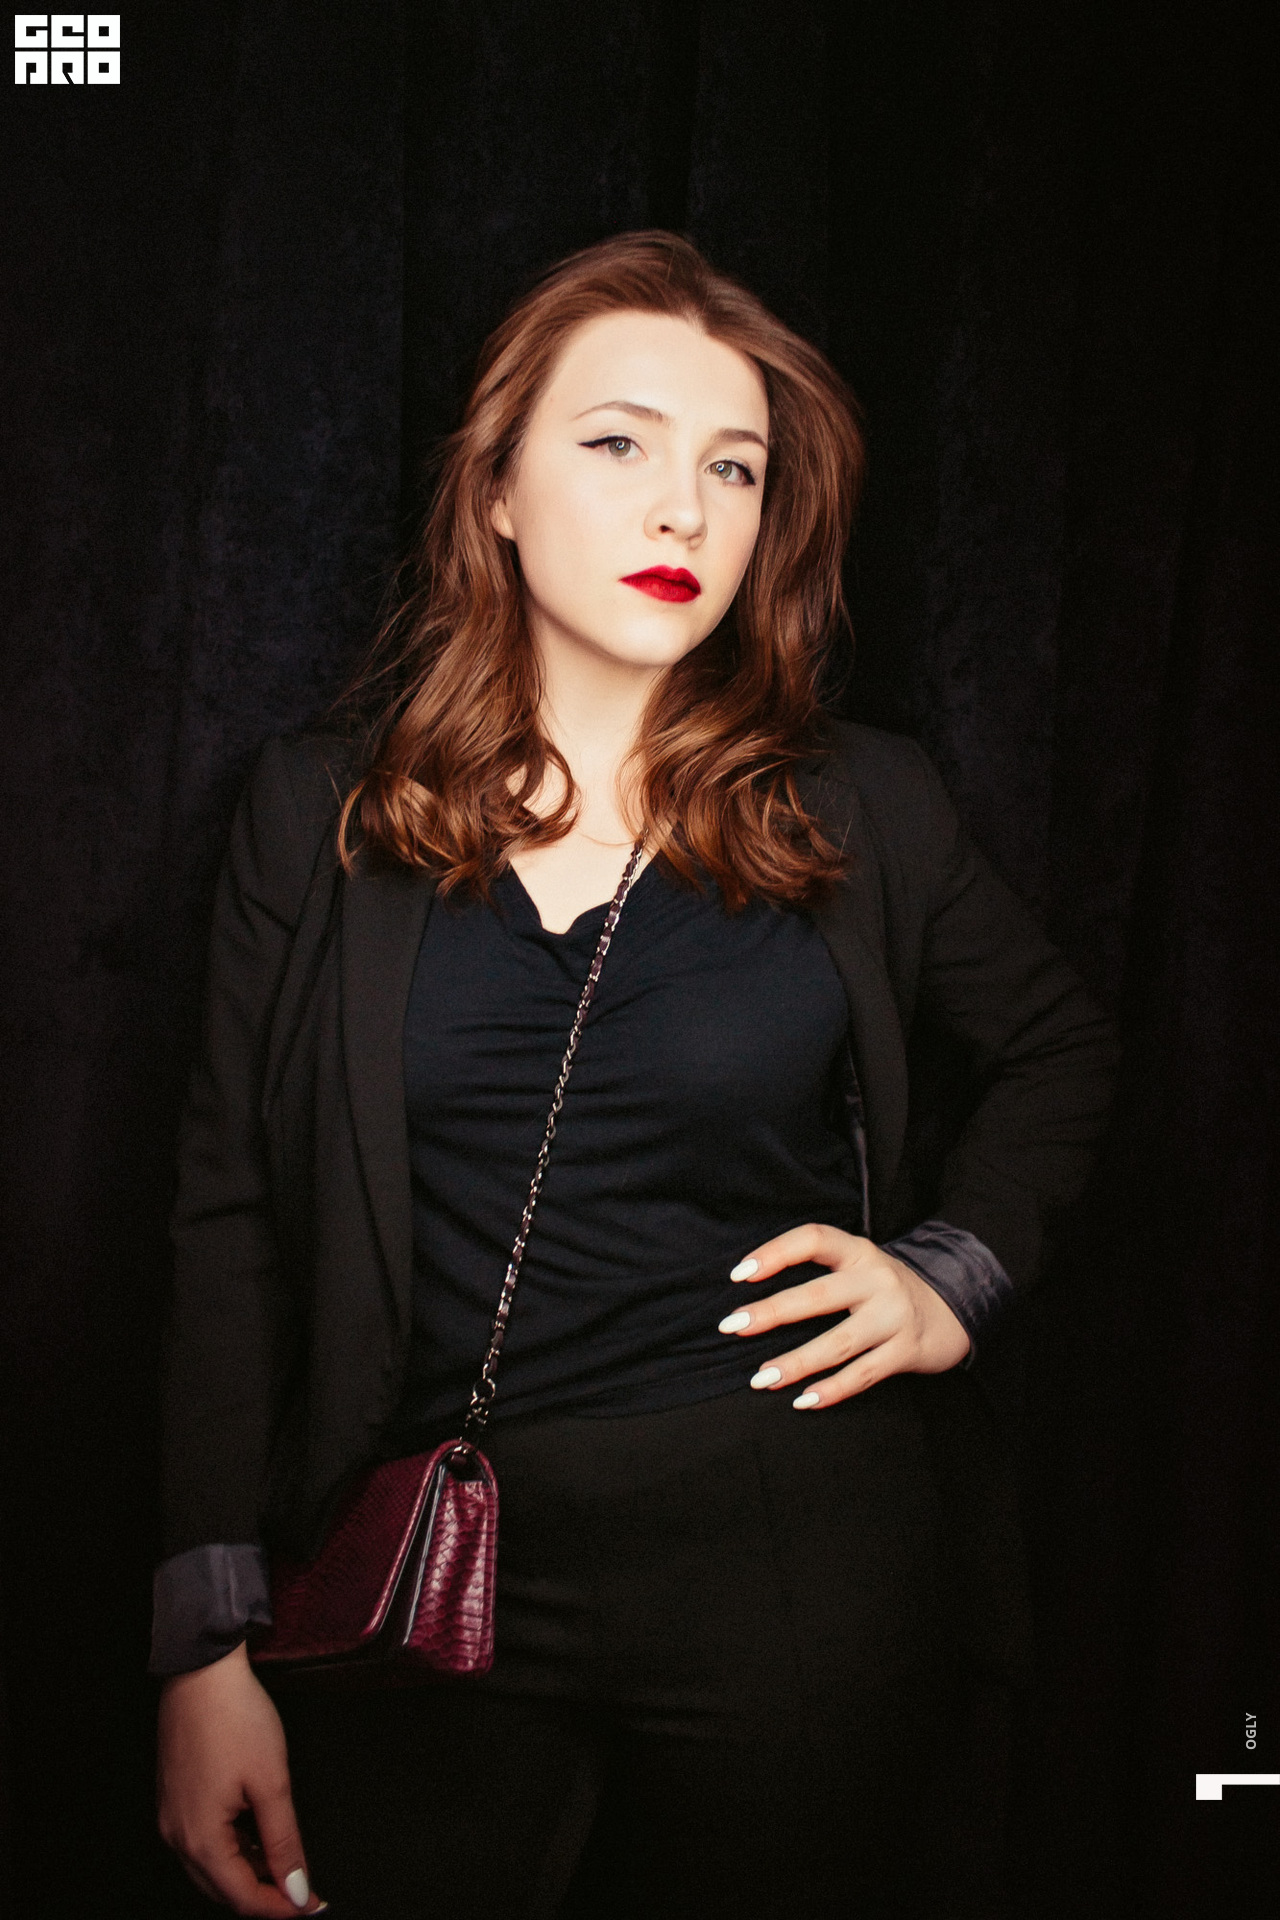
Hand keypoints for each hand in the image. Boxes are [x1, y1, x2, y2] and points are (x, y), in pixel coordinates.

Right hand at [157, 1641, 326, 1914]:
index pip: (242, 1897)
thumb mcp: (271, 1782)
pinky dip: (232, 1847)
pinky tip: (257, 1833)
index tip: (312, 1905)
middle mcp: (177, 1835)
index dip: (281, 1907)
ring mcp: (171, 1816)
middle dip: (264, 1894)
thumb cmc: (234, 1717)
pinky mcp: (174, 1797)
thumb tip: (296, 1889)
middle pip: (222, 1889)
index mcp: (199, 1839)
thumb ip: (285, 1842)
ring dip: (248, 1871)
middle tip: (303, 1889)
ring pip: (211, 1867)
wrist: (202, 1671)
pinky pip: (202, 1840)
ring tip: (286, 1860)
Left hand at [718, 1225, 970, 1407]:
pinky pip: (864, 1374)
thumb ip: (821, 1272)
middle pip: (818, 1295)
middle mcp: (877, 1280)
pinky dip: (832, 1389)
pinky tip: (803, 1400)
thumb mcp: (859, 1266)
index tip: (739, 1275)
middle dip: (771, 1312)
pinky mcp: (907, 1350)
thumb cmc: (885, 1289)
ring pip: (838, 1343)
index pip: (813, 1238)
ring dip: (796, 1363)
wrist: (953, 1309)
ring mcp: (894, 1316)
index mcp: (858, 1252)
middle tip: (732, 1327)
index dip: (775, 1252)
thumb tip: (753, 1294)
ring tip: (760, 1378)